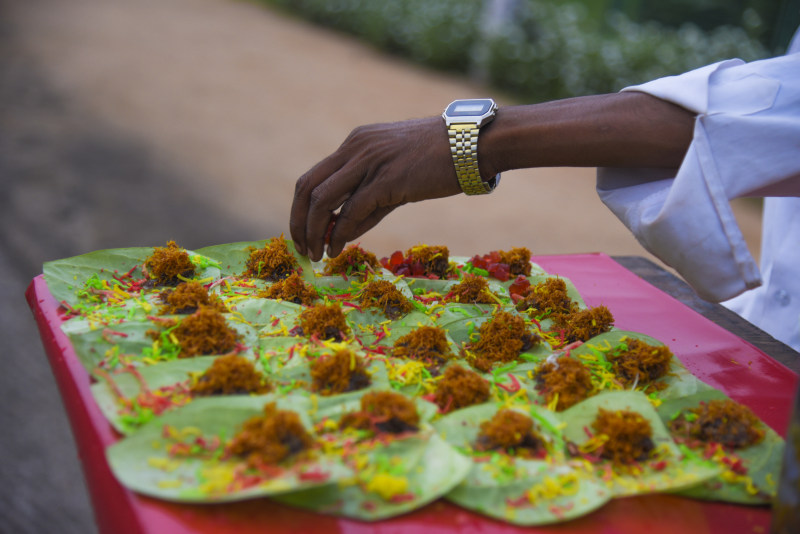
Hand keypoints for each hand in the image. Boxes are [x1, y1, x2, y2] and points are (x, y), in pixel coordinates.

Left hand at [290, 116, 460, 260]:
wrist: (471, 145)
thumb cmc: (439, 161)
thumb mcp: (395, 175)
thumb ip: (368, 201)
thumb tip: (342, 232)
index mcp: (356, 144)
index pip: (313, 177)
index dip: (300, 208)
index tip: (304, 234)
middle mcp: (356, 148)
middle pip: (307, 186)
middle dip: (298, 221)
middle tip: (302, 248)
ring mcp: (369, 162)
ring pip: (322, 200)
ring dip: (313, 231)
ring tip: (317, 254)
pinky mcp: (386, 179)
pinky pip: (351, 210)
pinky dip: (339, 233)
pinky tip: (337, 249)